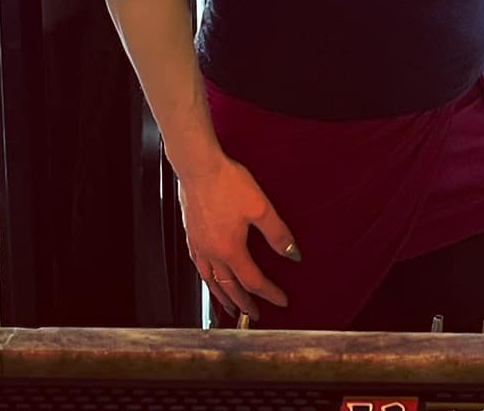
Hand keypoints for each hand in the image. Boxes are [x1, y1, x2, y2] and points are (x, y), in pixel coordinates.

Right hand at [176, 152, 295, 321]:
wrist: (199, 168)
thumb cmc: (227, 183)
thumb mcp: (261, 207)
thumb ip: (277, 233)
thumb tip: (292, 253)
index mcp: (230, 250)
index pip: (253, 281)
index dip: (269, 293)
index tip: (281, 301)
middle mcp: (212, 253)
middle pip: (230, 288)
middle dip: (245, 304)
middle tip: (254, 315)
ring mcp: (199, 246)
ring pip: (211, 282)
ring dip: (223, 297)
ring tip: (229, 307)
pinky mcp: (191, 236)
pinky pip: (199, 267)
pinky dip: (206, 279)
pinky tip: (209, 276)